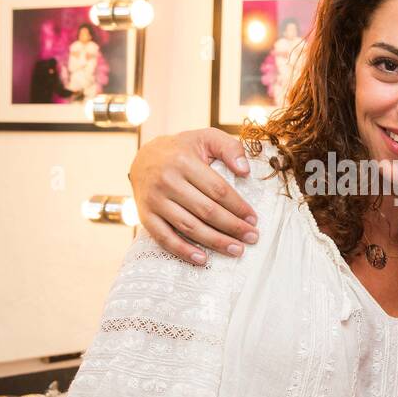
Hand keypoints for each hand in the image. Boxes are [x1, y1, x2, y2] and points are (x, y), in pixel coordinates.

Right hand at [128, 128, 259, 263]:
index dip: (238, 206)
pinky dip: (183, 251)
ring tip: (236, 250)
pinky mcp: (145, 216)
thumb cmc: (182, 149)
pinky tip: (202, 259)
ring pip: (188, 226)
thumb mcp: (206, 137)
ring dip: (215, 241)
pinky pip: (164, 238)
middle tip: (252, 237)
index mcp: (184, 161)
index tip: (254, 219)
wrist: (143, 157)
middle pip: (206, 210)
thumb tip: (245, 171)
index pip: (217, 190)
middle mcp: (167, 181)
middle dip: (232, 227)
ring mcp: (154, 200)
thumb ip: (230, 148)